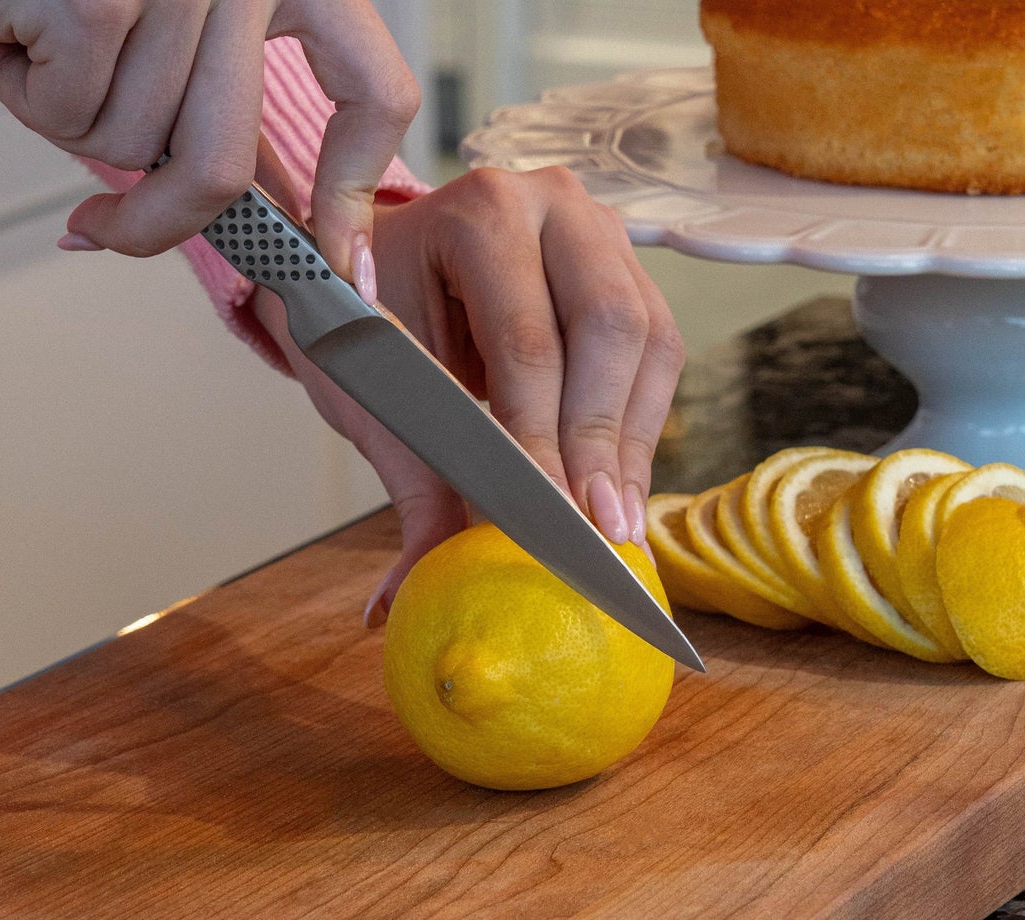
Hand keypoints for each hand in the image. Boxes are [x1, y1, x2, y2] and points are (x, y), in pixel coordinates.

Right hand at [0, 0, 418, 270]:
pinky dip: (18, 90)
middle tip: (101, 225)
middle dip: (152, 220)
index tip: (341, 267)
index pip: (376, 91)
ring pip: (132, 143)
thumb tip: (284, 234)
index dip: (352, 197)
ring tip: (31, 38)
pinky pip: (68, 116)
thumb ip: (222, 105)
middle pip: (223, 164)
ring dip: (61, 116)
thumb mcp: (168, 21)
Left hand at [253, 168, 685, 622]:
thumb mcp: (373, 397)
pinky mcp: (627, 271)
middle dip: (604, 442)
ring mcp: (600, 232)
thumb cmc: (368, 319)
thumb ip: (408, 492)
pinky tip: (619, 490)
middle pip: (611, 327)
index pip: (528, 343)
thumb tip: (394, 608)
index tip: (549, 522)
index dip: (544, 441)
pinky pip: (656, 355)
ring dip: (632, 444)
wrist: (378, 261)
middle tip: (600, 532)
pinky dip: (639, 428)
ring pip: (649, 342)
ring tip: (616, 527)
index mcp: (480, 214)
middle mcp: (554, 205)